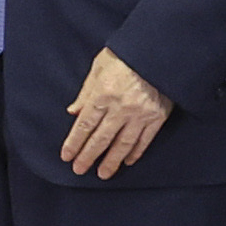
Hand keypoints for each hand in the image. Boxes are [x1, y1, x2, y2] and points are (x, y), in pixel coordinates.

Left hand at [59, 47, 174, 178]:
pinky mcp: (157, 117)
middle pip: (101, 139)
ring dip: (111, 161)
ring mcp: (140, 114)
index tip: (67, 156)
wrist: (159, 51)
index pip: (85, 125)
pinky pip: (144, 140)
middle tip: (79, 170)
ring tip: (103, 174)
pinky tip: (128, 161)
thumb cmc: (126, 55)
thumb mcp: (99, 66)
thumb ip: (86, 92)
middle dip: (88, 157)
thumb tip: (73, 112)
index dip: (74, 143)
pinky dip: (135, 152)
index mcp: (103, 94)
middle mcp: (120, 108)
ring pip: (122, 144)